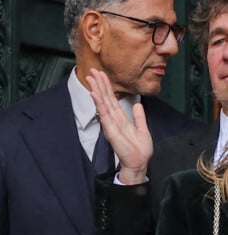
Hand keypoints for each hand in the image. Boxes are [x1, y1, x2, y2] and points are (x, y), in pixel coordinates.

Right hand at [86, 68, 152, 184]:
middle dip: (99, 84)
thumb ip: (139, 117)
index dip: (107, 86)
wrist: (139, 163)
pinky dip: (98, 103)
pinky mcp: (109, 129)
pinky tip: (94, 94)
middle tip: (93, 71)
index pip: (112, 99)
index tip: (102, 75)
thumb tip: (139, 105)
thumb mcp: (142, 129)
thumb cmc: (140, 150)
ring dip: (96, 89)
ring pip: (102, 102)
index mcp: (121, 118)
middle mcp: (113, 118)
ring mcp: (110, 123)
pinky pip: (103, 113)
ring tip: (91, 78)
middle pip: (105, 97)